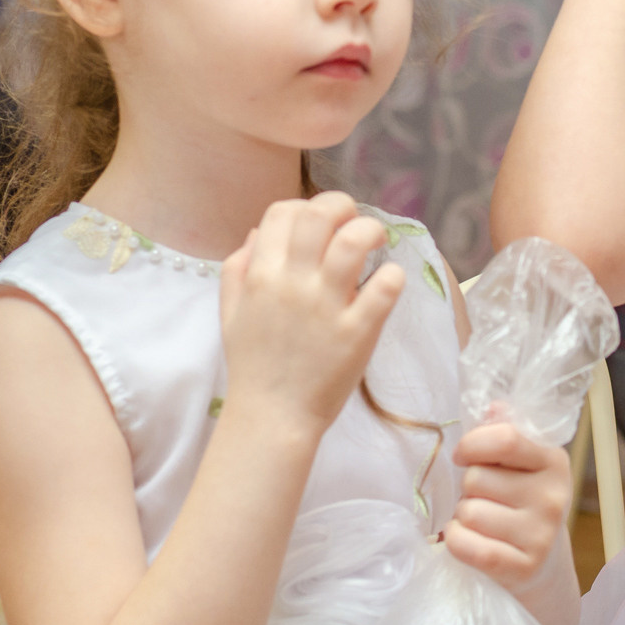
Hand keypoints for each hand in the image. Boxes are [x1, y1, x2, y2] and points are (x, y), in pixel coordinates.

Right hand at [220, 193, 403, 442]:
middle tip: (355, 224)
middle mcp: (291, 284)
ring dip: (371, 232)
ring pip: (353, 242)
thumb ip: (238, 270)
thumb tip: (255, 234)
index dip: (306, 207)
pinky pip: (385, 287)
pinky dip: (393, 276)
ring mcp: (326, 307)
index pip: (282, 212)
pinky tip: (388, 283)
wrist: (272, 418)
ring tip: (378, 244)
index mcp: (260, 276)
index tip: (323, 224)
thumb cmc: (254, 365)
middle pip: (319, 215)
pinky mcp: (358, 331)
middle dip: (343, 206)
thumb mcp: (231, 314)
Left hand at [445, 406, 571, 592]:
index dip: (472, 445)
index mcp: (554, 461)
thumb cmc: (521, 504)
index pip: (505, 439)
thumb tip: (494, 406)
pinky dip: (456, 541)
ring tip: (482, 523)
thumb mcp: (521, 465)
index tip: (464, 456)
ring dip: (462, 518)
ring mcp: (541, 535)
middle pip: (476, 479)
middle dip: (469, 489)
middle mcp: (553, 497)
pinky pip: (466, 545)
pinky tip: (469, 540)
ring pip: (468, 513)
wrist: (543, 564)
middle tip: (485, 500)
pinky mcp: (523, 568)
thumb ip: (504, 433)